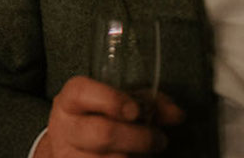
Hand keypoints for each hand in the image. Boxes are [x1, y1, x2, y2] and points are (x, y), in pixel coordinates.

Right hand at [36, 76, 183, 157]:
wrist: (72, 149)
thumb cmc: (99, 121)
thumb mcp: (118, 105)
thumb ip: (147, 103)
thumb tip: (177, 114)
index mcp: (70, 102)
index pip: (81, 92)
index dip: (111, 100)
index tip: (135, 110)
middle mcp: (67, 130)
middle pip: (104, 134)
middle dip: (140, 138)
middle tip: (158, 138)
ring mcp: (71, 156)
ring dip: (139, 157)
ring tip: (145, 152)